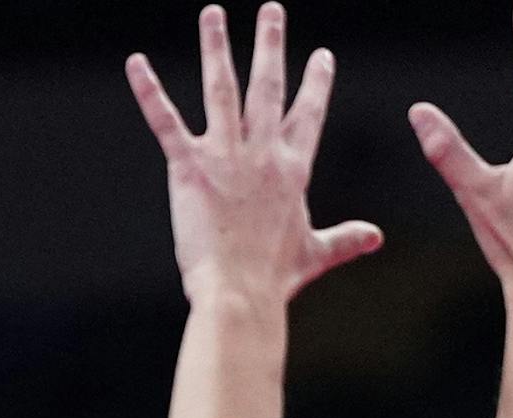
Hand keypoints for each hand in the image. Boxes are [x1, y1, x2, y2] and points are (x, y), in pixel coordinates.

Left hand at [127, 3, 380, 310]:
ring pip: (221, 88)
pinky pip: (166, 120)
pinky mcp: (190, 167)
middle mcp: (262, 152)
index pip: (308, 114)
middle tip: (272, 10)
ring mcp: (226, 155)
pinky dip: (149, 91)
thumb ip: (345, 239)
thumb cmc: (274, 279)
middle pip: (267, 86)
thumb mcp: (315, 254)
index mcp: (293, 169)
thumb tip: (376, 238)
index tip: (322, 56)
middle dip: (271, 44)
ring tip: (212, 13)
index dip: (316, 84)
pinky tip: (136, 63)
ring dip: (215, 47)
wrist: (241, 294)